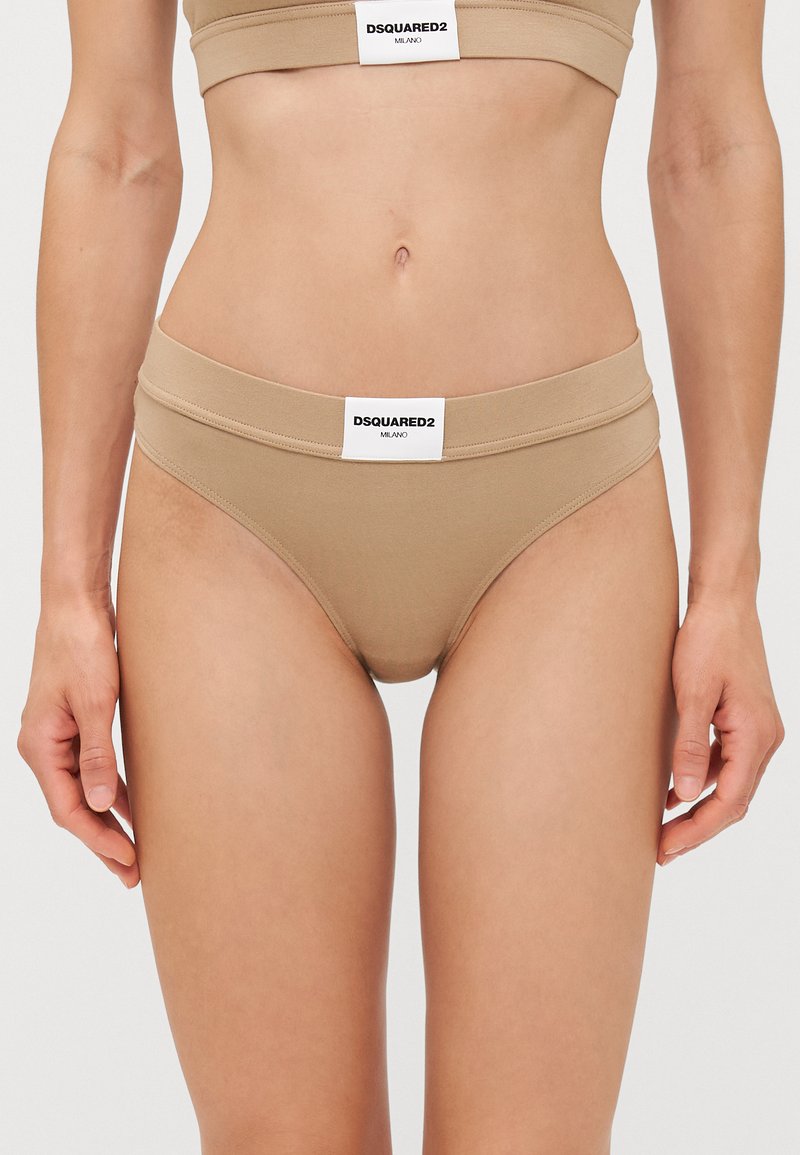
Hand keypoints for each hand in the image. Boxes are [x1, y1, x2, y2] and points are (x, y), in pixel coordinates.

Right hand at [17, 595, 138, 886]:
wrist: (75, 606)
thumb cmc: (83, 648)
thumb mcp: (97, 703)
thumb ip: (98, 755)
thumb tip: (103, 806)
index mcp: (39, 746)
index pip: (69, 809)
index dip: (99, 839)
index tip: (129, 861)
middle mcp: (41, 747)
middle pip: (72, 807)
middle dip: (102, 842)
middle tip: (133, 875)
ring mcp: (55, 737)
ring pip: (81, 791)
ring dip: (107, 820)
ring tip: (133, 852)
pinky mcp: (71, 724)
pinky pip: (88, 769)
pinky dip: (109, 790)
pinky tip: (130, 806)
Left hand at [659, 593, 784, 864]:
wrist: (724, 601)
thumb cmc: (708, 639)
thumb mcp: (692, 693)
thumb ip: (690, 745)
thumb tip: (682, 795)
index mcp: (757, 736)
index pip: (729, 802)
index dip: (698, 831)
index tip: (665, 849)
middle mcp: (765, 739)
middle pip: (733, 801)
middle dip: (697, 829)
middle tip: (660, 851)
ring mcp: (757, 730)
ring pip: (730, 785)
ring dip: (699, 809)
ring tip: (662, 831)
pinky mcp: (744, 721)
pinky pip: (726, 764)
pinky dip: (701, 783)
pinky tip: (673, 794)